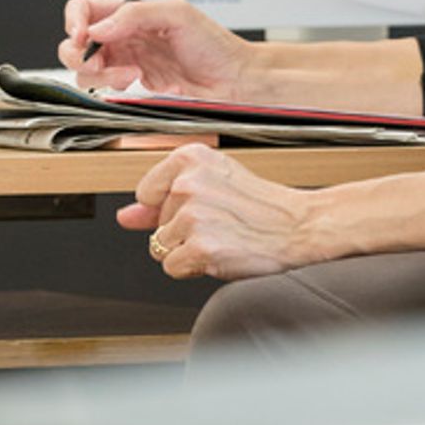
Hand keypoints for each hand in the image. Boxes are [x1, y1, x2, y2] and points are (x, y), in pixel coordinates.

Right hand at [59, 0, 253, 97]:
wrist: (232, 80)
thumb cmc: (214, 44)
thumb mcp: (179, 15)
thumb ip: (137, 14)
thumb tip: (101, 27)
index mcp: (132, 12)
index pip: (85, 9)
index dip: (75, 21)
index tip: (82, 36)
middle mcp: (125, 35)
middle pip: (76, 42)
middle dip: (81, 54)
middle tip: (99, 61)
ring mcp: (127, 60)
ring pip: (86, 68)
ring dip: (100, 73)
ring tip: (131, 74)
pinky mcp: (132, 84)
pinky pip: (104, 87)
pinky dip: (111, 86)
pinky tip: (134, 81)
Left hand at [119, 144, 316, 279]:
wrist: (299, 226)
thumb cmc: (259, 206)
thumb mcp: (213, 185)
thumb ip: (162, 198)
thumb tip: (125, 215)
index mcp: (191, 157)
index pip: (146, 191)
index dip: (168, 206)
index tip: (200, 204)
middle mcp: (189, 183)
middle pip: (154, 223)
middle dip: (180, 230)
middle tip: (219, 222)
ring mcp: (194, 216)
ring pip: (159, 247)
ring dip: (186, 249)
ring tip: (221, 236)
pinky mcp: (201, 247)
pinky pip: (171, 267)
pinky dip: (192, 267)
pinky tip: (219, 253)